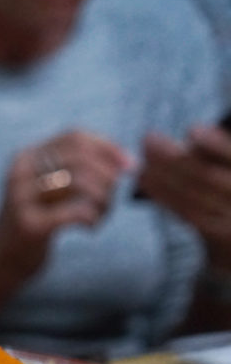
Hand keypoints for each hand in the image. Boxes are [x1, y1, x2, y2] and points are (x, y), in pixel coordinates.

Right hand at [0, 130, 131, 274]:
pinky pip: (77, 212)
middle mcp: (20, 174)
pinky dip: (93, 218)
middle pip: (81, 158)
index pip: (74, 137)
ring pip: (81, 182)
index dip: (107, 147)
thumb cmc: (33, 222)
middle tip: (112, 198)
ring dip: (103, 199)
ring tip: (100, 216)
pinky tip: (89, 229)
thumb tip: (124, 161)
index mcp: (25, 159)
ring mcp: (21, 199)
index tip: (128, 166)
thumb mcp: (45, 189)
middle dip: (108, 176)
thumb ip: (72, 170)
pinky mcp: (30, 226)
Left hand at [139, 126, 230, 268]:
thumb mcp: (224, 165)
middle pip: (208, 176)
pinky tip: (144, 181)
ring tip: (141, 159)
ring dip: (162, 176)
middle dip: (174, 157)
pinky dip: (163, 195)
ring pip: (193, 195)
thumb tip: (194, 133)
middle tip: (148, 139)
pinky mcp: (218, 233)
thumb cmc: (225, 185)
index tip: (192, 130)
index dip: (215, 144)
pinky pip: (187, 213)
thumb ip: (214, 153)